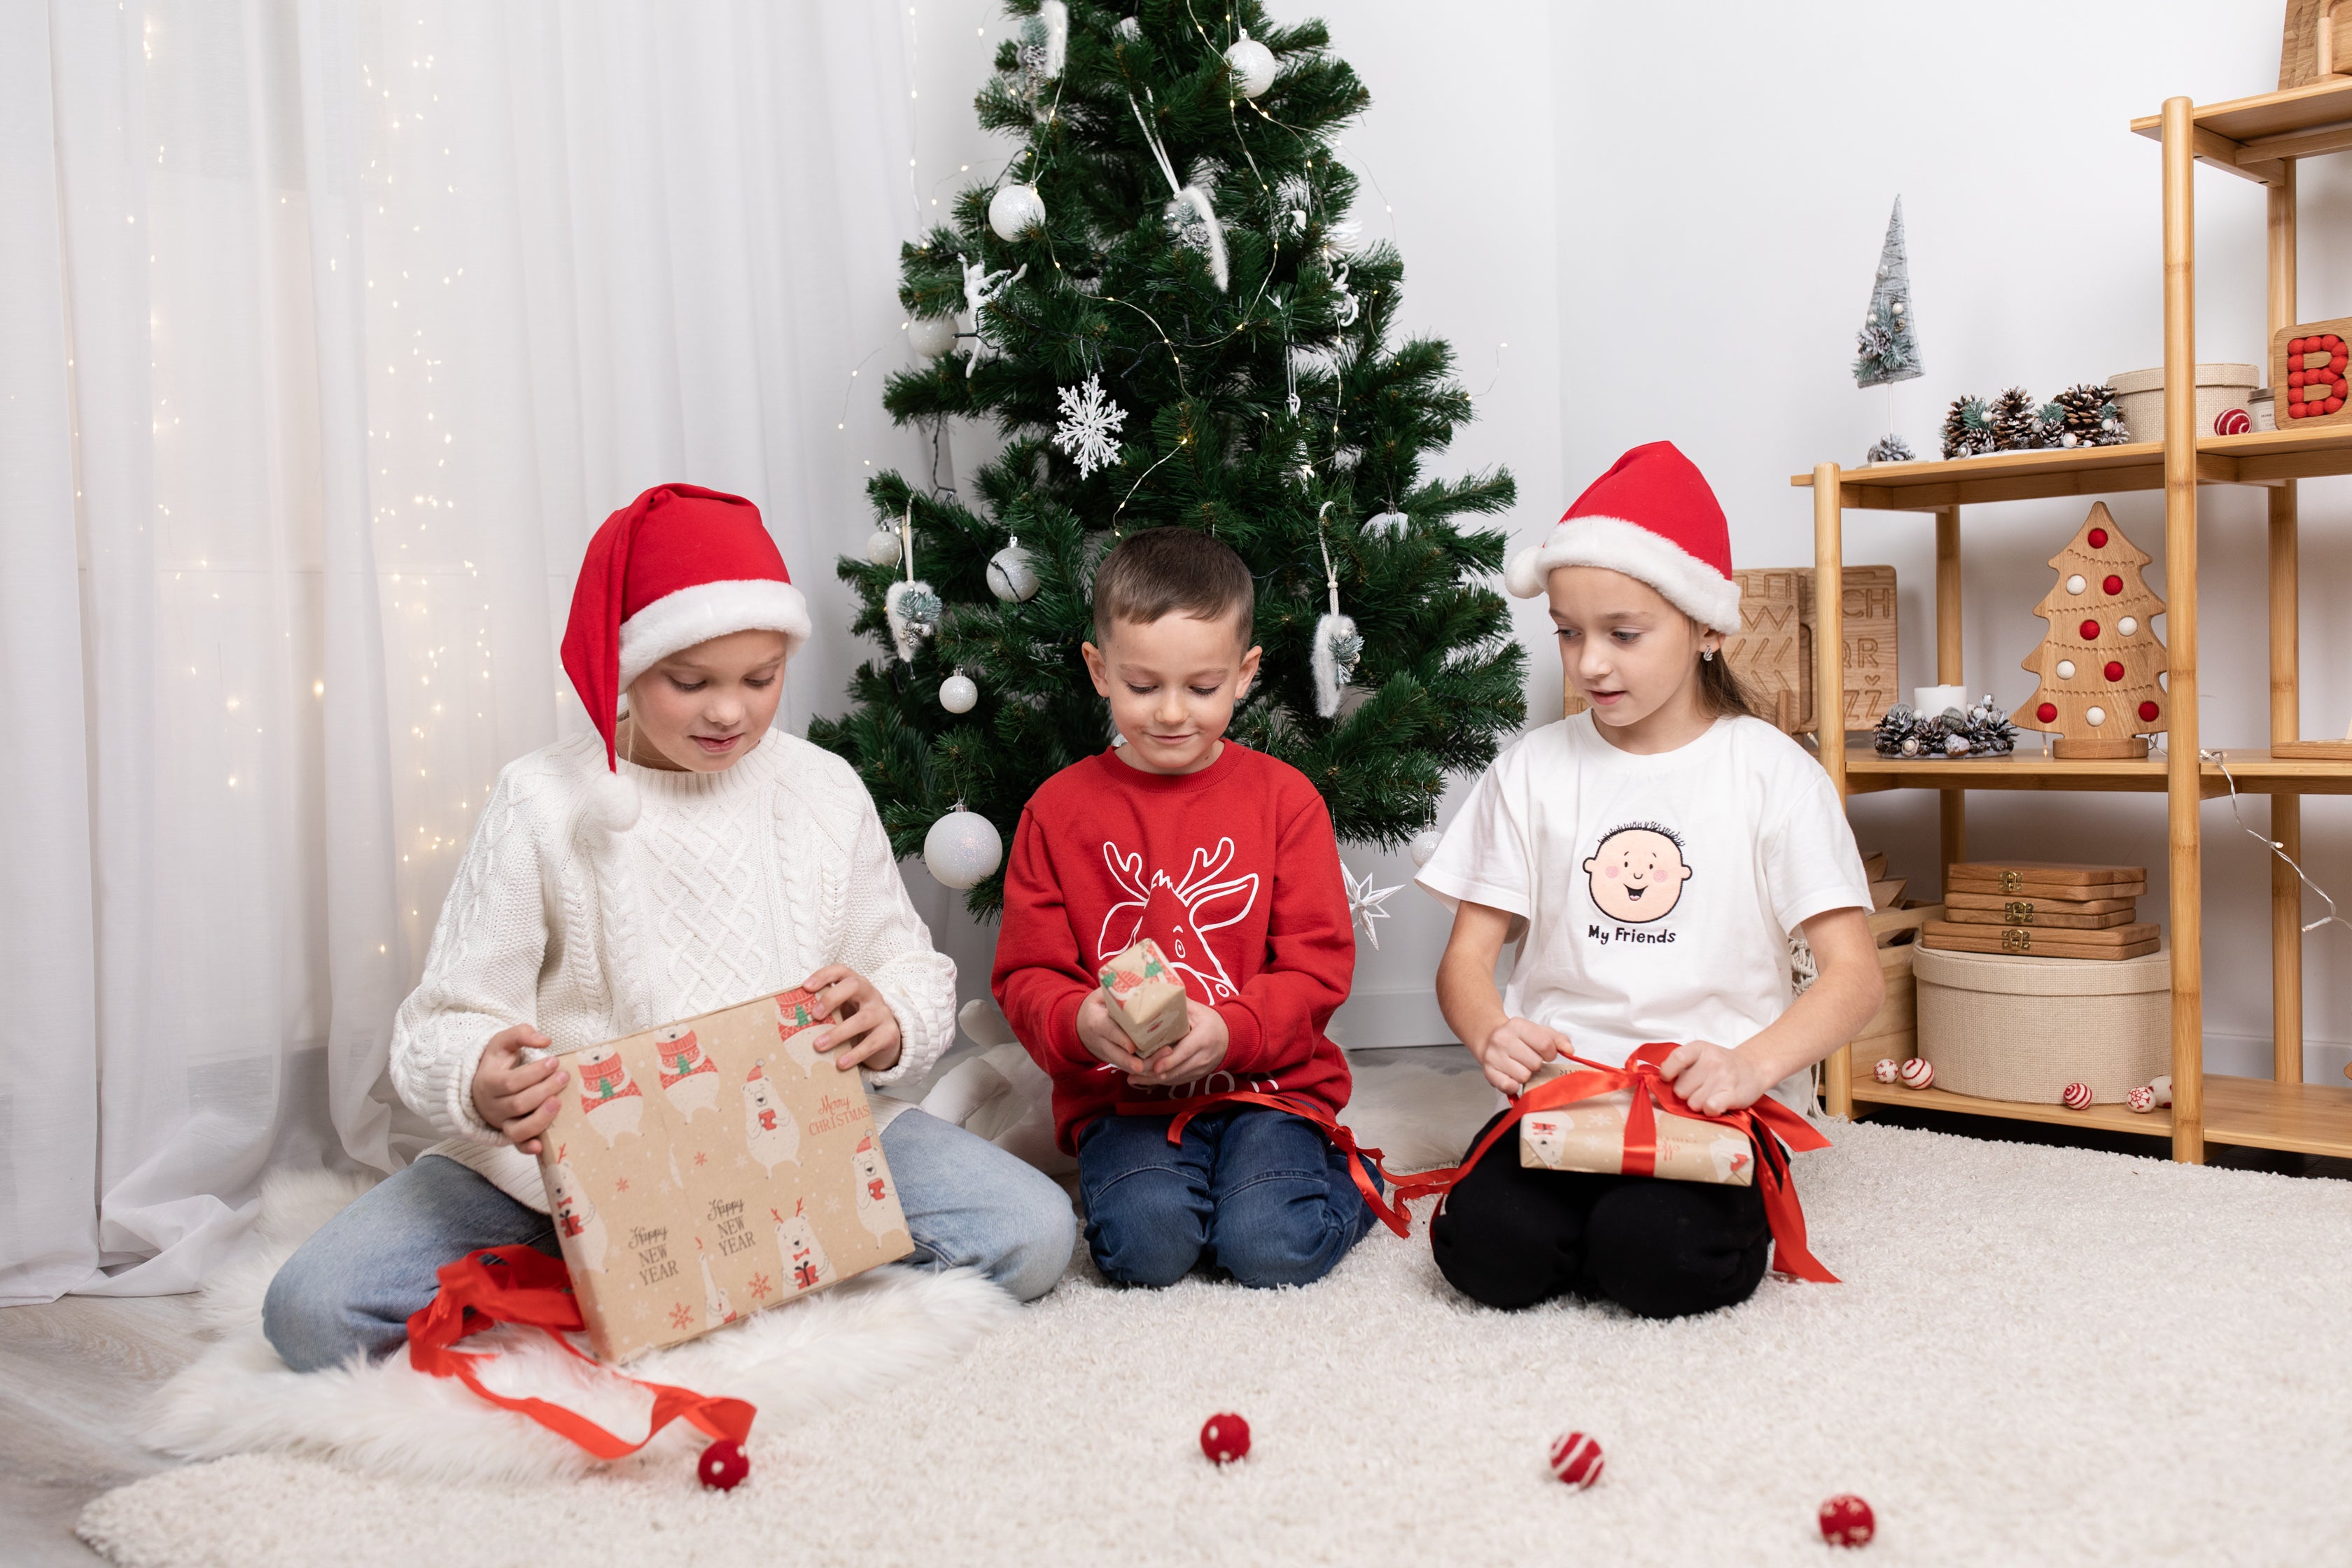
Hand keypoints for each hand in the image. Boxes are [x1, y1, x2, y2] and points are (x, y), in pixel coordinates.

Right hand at [470, 1025, 565, 1153]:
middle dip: (544, 1091)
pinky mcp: (510, 1134)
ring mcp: (501, 1123)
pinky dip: (528, 1148)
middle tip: (564, 1076)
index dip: (534, 1073)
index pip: (510, 1082)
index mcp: (488, 1083)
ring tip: (559, 1102)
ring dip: (541, 1118)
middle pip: (518, 1104)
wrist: (481, 1085)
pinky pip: (517, 1146)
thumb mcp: (502, 1042)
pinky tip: (541, 1145)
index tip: (554, 1061)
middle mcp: (493, 1106)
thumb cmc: (497, 1063)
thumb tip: (545, 1040)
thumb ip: (520, 1034)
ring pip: (518, 1129)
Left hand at [798, 965, 903, 1073]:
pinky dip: (855, 1054)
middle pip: (854, 986)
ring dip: (838, 1033)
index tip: (806, 987)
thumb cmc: (856, 1021)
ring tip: (819, 1046)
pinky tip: (840, 1063)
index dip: (823, 976)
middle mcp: (870, 994)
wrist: (886, 1039)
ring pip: (861, 1019)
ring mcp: (882, 1013)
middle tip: (814, 1015)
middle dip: (832, 998)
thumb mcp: (842, 1011)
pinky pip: (872, 1043)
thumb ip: (825, 1011)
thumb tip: (791, 1023)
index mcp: (855, 985)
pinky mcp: (889, 1034)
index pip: (840, 971)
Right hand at [1075, 988, 1153, 1075]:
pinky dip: (1144, 1074)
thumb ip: (1116, 991)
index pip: (1109, 1031)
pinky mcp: (1114, 1061)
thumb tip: (1141, 980)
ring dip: (1144, 1069)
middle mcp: (1101, 1041)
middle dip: (1134, 1061)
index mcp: (1096, 1022)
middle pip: (1117, 1055)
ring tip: (1164, 1066)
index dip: (1120, 1039)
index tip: (1133, 1046)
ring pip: (1124, 1066)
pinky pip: (1128, 1069)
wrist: (1077, 1026)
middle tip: (1155, 1060)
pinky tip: (1160, 1073)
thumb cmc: (1094, 1007)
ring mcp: (1107, 1054)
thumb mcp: (1099, 996)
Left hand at [1124, 1001, 1227, 1090]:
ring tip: (1132, 1077)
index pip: (1186, 1052)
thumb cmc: (1211, 1022)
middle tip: (1133, 1069)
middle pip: (1177, 1069)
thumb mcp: (1198, 1010)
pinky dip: (1158, 1082)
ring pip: (1174, 1078)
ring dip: (1153, 1079)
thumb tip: (1158, 990)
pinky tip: (1141, 1080)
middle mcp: (1202, 1057)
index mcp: (1203, 1038)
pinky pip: (1175, 1082)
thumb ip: (1180, 1004)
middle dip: (1154, 1072)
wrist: (1230, 1039)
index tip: (1155, 1066)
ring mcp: (1199, 1070)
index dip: (1170, 1061)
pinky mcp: (1194, 1077)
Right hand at [1470, 1017, 1570, 1095]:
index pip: (1545, 1044)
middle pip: (1535, 1063)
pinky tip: (1512, 1077)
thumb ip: (1558, 1039)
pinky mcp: (1488, 1072)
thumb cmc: (1518, 1037)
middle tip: (1529, 1060)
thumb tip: (1570, 1051)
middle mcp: (1503, 1039)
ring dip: (1526, 1075)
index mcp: (1517, 1026)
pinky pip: (1509, 1086)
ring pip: (1524, 1076)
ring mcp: (1493, 1056)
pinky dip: (1514, 1085)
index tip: (1546, 1054)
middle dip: (1536, 1065)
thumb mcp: (1538, 1031)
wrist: (1488, 1037)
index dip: (1550, 1054)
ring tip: (1520, 1067)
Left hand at [1660, 1038, 1770, 1116]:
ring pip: (1692, 1103)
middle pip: (1680, 1089)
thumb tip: (1657, 1083)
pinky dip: (1710, 1111)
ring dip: (1698, 1104)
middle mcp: (1711, 1061)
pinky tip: (1715, 1105)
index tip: (1667, 1079)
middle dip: (1686, 1093)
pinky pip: (1709, 1108)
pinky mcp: (1732, 1094)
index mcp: (1699, 1049)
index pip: (1676, 1059)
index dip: (1667, 1073)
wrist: (1754, 1068)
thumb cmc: (1721, 1065)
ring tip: (1710, 1095)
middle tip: (1698, 1089)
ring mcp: (1723, 1077)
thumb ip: (1679, 1065)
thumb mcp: (1700, 1055)